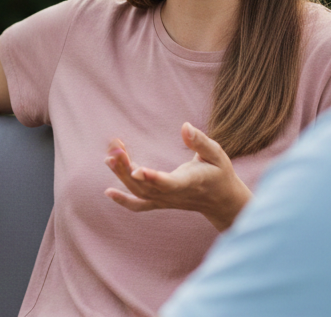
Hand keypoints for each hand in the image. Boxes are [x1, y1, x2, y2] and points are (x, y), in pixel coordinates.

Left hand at [104, 122, 251, 231]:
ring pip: (140, 193)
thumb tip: (185, 126)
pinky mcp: (161, 202)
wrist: (221, 201)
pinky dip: (124, 201)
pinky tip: (109, 191)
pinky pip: (140, 205)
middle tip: (114, 150)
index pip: (169, 183)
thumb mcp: (215, 154)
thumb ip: (200, 141)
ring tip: (110, 156)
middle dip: (127, 169)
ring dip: (122, 176)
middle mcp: (175, 195)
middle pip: (146, 187)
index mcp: (190, 183)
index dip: (152, 177)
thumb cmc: (219, 172)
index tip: (136, 169)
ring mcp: (166, 201)